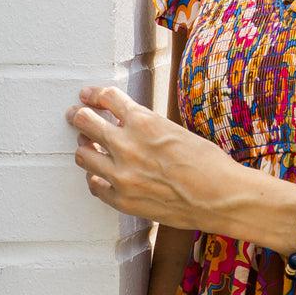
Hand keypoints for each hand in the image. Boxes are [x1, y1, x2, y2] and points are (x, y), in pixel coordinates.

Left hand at [67, 85, 235, 231]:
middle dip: (79, 115)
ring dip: (86, 147)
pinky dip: (97, 178)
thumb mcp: (176, 131)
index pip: (107, 98)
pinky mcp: (122, 200)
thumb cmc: (207, 163)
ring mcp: (121, 175)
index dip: (95, 94)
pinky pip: (94, 185)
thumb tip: (126, 122)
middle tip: (76, 115)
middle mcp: (126, 146)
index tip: (89, 95)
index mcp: (143, 122)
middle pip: (85, 121)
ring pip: (82, 155)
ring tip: (90, 147)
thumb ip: (146, 126)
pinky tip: (103, 175)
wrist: (220, 198)